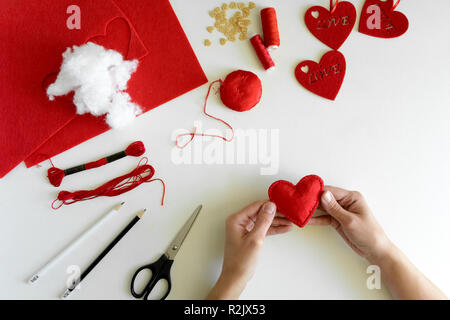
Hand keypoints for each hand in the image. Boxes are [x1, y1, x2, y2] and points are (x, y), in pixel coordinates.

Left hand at [206, 200, 291, 298]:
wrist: (235, 277)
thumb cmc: (241, 261)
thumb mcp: (255, 239)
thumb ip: (263, 221)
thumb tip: (270, 205)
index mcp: (236, 219)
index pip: (256, 206)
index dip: (271, 205)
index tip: (284, 205)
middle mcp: (239, 221)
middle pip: (260, 212)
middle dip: (276, 214)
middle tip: (290, 214)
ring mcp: (244, 228)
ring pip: (263, 220)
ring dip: (276, 221)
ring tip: (291, 222)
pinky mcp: (249, 235)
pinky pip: (262, 228)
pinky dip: (273, 229)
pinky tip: (284, 228)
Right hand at [310, 186, 447, 299]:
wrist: (375, 250)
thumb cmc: (368, 234)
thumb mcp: (350, 221)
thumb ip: (335, 208)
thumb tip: (323, 194)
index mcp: (352, 197)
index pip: (331, 191)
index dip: (317, 193)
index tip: (304, 195)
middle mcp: (346, 202)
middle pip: (325, 198)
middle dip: (312, 201)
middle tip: (299, 203)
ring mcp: (341, 211)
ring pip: (323, 208)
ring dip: (312, 210)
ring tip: (299, 211)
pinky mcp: (337, 220)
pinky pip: (324, 217)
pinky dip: (316, 219)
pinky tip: (307, 220)